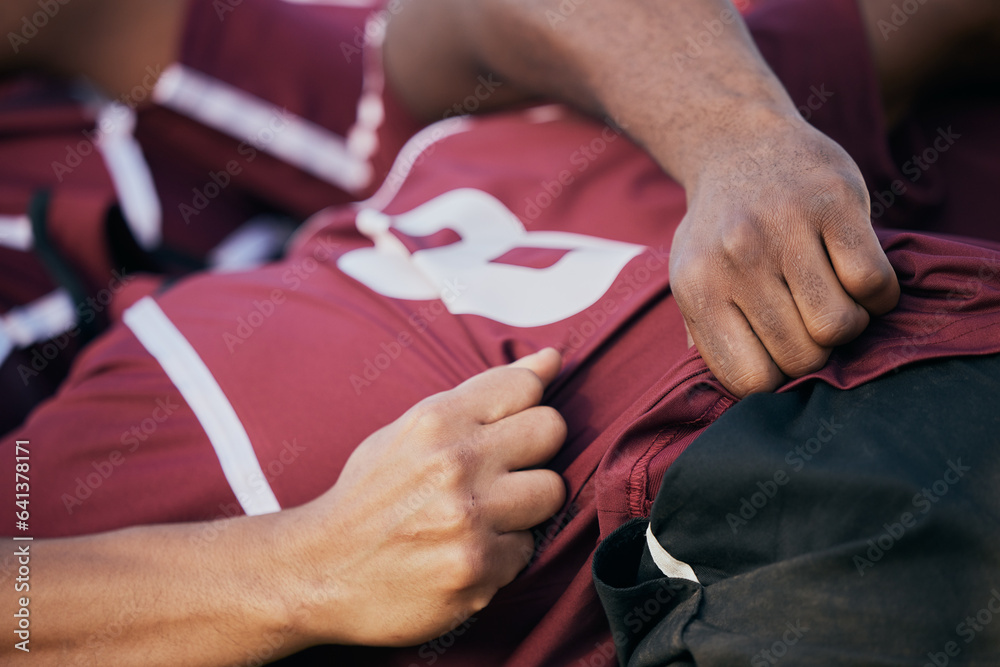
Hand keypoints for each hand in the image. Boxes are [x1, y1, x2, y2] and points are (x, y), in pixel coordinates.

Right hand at [279, 348, 566, 646]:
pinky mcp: (477, 570)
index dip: (526, 405)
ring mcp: (468, 518)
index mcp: (436, 419)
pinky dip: (502, 554)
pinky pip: (526, 550)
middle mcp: (455, 463)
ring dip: (524, 506)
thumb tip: (553, 358)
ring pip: (550, 491)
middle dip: (533, 451)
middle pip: (551, 430)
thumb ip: (483, 395)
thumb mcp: (413, 429)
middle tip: (501, 473)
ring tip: (483, 515)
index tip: (508, 427)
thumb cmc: (373, 495)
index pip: (525, 386)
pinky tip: (465, 552)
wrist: (320, 571)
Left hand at [669, 115, 899, 396]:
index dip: (776, 378)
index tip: (780, 352)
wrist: (737, 141)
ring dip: (849, 322)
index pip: (750, 380)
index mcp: (698, 287)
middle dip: (816, 350)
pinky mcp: (834, 202)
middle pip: (802, 356)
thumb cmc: (719, 225)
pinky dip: (878, 293)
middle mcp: (736, 259)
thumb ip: (705, 331)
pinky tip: (857, 275)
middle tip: (809, 319)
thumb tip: (740, 387)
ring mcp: (785, 228)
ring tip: (833, 297)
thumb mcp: (690, 275)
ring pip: (840, 325)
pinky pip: (873, 282)